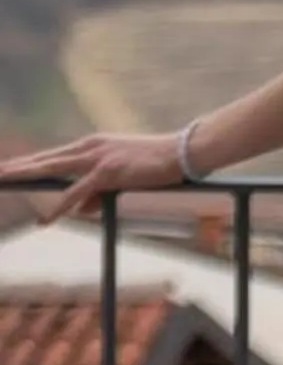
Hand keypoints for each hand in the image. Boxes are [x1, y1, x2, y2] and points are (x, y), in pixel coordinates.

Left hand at [0, 130, 190, 223]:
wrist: (183, 151)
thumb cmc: (159, 162)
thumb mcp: (124, 175)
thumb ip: (98, 191)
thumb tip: (79, 210)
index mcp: (93, 143)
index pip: (53, 154)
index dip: (30, 162)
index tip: (11, 167)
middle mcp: (89, 146)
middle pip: (44, 158)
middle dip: (17, 166)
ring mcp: (96, 158)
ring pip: (50, 168)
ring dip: (24, 176)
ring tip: (3, 179)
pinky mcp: (106, 173)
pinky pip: (76, 194)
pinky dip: (60, 208)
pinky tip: (46, 220)